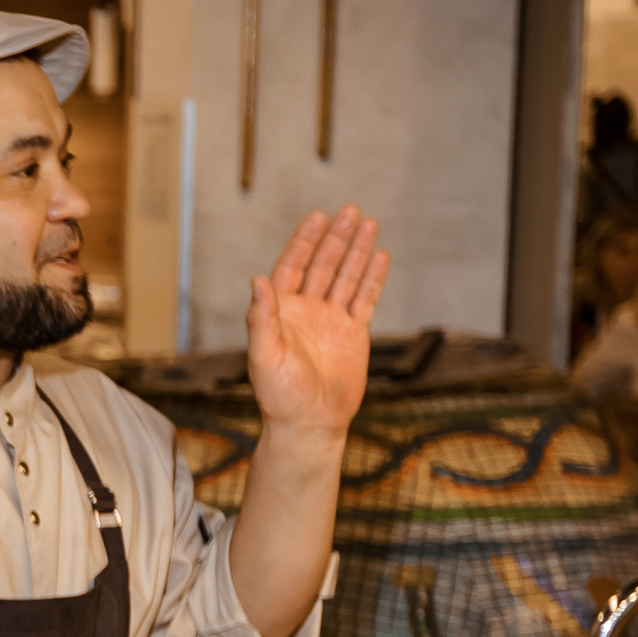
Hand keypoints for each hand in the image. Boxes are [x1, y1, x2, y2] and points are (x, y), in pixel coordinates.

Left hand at [245, 206, 389, 438]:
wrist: (309, 424)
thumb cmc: (280, 395)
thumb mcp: (264, 355)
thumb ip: (262, 318)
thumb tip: (258, 280)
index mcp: (281, 312)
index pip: (293, 267)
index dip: (305, 242)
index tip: (318, 217)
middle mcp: (306, 311)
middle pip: (323, 266)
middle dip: (336, 239)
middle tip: (350, 212)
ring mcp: (331, 321)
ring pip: (346, 277)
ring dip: (356, 251)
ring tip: (369, 223)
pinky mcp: (353, 334)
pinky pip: (364, 299)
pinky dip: (372, 278)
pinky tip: (380, 256)